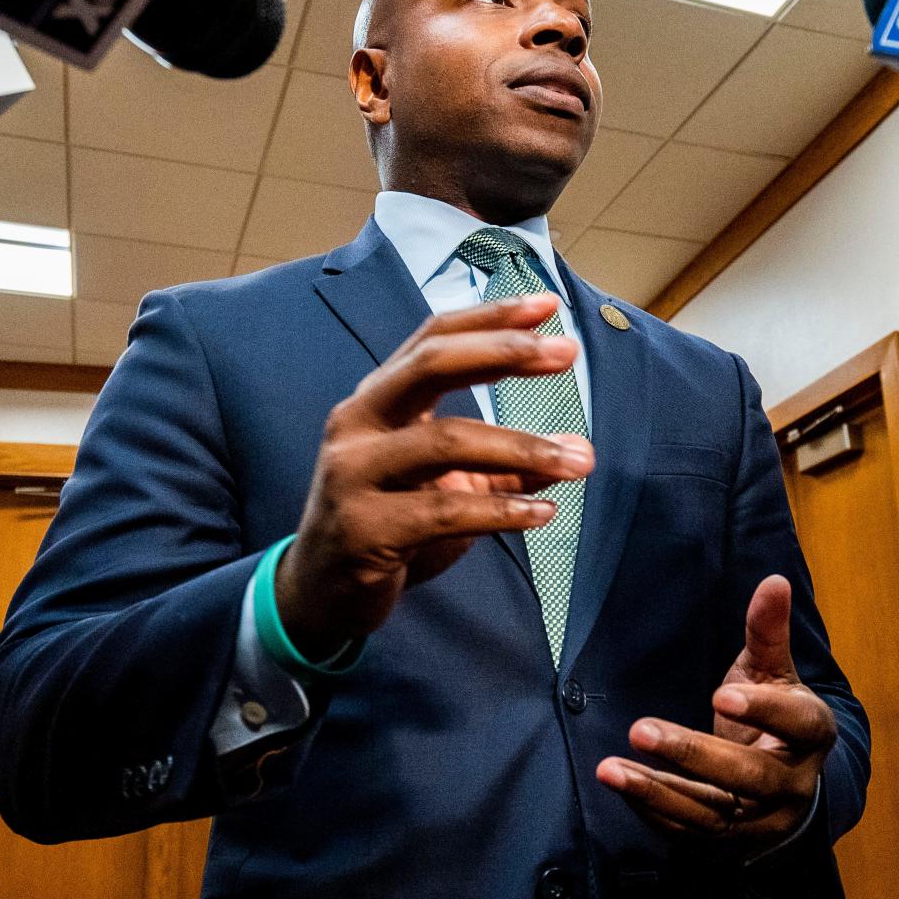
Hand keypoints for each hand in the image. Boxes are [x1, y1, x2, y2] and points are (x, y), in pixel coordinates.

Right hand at [276, 294, 593, 656]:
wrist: (320, 592)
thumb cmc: (387, 525)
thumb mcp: (447, 485)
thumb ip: (504, 466)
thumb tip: (578, 451)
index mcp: (376, 402)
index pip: (433, 338)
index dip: (490, 318)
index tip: (549, 306)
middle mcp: (357, 425)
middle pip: (431, 365)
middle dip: (503, 353)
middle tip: (567, 353)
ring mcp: (353, 474)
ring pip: (446, 442)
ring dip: (521, 447)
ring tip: (578, 461)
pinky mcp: (364, 529)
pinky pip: (444, 512)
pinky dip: (501, 510)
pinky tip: (543, 512)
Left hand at [596, 575, 834, 852]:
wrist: (787, 782)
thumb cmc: (775, 715)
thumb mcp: (774, 672)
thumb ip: (768, 631)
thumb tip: (774, 581)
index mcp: (810, 733)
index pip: (795, 723)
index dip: (763, 710)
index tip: (723, 695)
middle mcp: (791, 783)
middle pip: (746, 776)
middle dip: (691, 754)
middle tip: (640, 729)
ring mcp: (760, 820)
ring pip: (711, 811)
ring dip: (657, 791)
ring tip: (611, 768)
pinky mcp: (729, 842)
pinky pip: (689, 831)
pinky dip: (652, 810)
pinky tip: (621, 784)